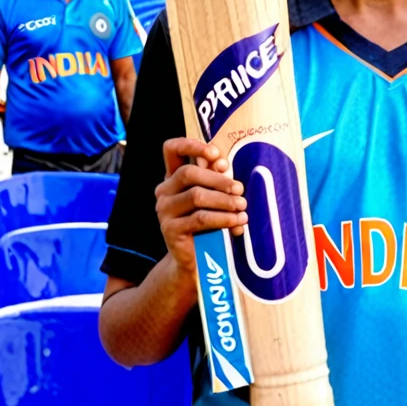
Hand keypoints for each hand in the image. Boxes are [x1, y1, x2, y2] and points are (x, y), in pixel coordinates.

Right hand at [156, 138, 246, 275]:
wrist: (198, 260)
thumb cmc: (210, 223)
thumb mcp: (214, 197)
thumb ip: (215, 179)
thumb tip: (221, 163)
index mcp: (173, 178)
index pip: (172, 149)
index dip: (192, 146)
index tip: (216, 155)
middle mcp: (164, 191)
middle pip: (188, 173)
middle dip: (218, 179)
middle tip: (240, 189)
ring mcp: (164, 210)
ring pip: (196, 196)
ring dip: (224, 200)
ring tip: (242, 207)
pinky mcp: (170, 229)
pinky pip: (200, 218)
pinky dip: (222, 218)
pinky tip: (237, 222)